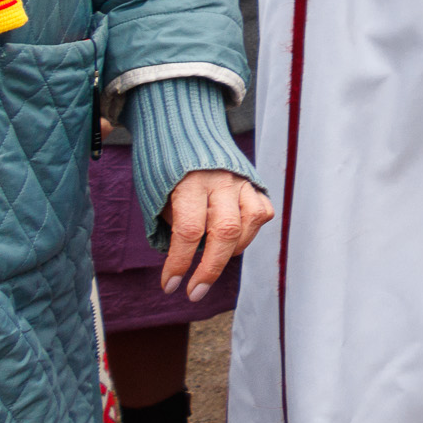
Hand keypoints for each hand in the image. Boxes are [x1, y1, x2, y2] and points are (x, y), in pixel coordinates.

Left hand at [160, 169, 271, 301]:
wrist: (187, 131)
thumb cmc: (166, 171)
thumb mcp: (159, 194)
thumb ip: (176, 222)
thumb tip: (184, 259)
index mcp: (190, 183)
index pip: (189, 230)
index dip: (179, 262)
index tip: (170, 285)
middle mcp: (220, 180)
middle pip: (225, 231)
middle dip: (210, 268)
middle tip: (195, 291)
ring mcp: (242, 180)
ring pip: (250, 222)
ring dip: (235, 249)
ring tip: (216, 259)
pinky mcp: (255, 181)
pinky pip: (262, 211)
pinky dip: (251, 230)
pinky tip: (235, 237)